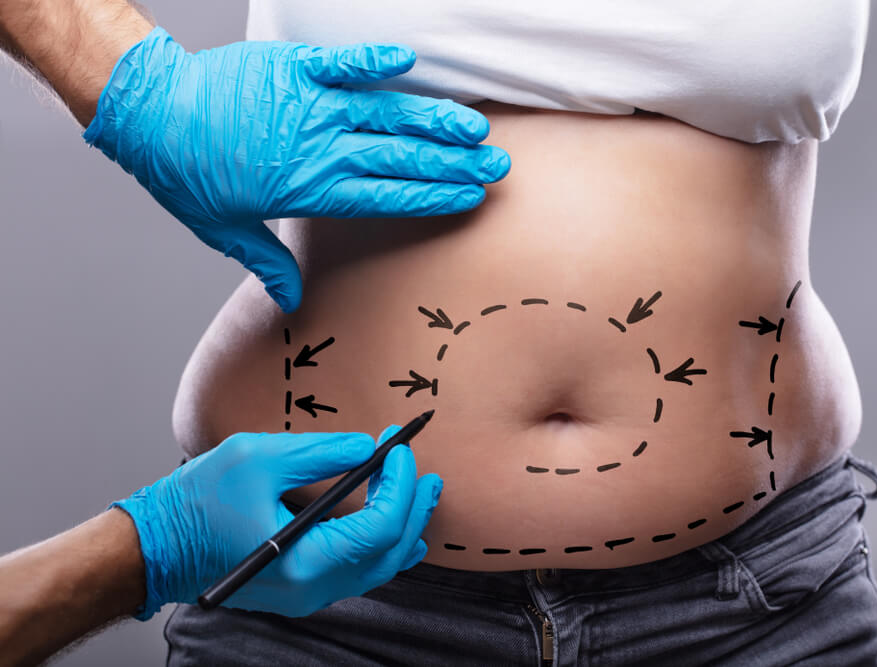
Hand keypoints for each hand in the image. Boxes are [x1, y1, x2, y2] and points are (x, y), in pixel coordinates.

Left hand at [82, 26, 510, 311]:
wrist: (153, 115)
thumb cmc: (189, 177)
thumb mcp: (226, 231)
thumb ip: (267, 263)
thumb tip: (290, 301)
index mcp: (312, 190)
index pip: (388, 196)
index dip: (434, 196)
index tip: (472, 196)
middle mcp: (322, 148)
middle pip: (400, 158)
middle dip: (452, 164)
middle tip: (495, 165)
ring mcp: (312, 106)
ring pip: (386, 114)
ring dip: (433, 121)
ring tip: (474, 128)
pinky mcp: (296, 69)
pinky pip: (342, 64)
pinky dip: (374, 61)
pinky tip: (410, 60)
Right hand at [112, 425, 440, 618]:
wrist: (152, 548)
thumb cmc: (195, 504)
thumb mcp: (259, 459)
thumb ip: (320, 453)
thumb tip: (366, 447)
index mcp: (305, 561)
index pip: (379, 527)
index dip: (399, 486)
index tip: (401, 449)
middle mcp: (312, 588)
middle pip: (388, 552)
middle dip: (414, 507)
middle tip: (427, 472)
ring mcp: (307, 593)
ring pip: (378, 567)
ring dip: (404, 527)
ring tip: (421, 493)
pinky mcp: (299, 586)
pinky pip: (357, 572)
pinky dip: (382, 546)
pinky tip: (396, 528)